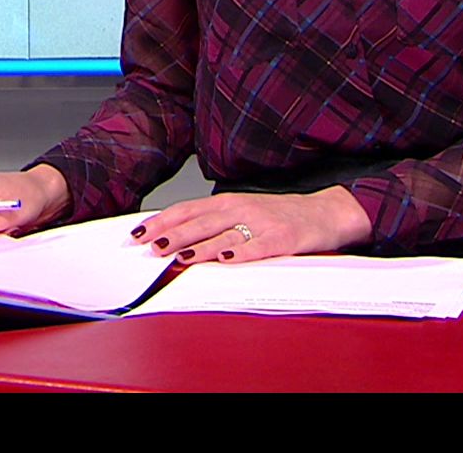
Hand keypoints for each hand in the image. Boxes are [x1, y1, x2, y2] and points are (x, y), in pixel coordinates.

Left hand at [129, 186, 372, 265]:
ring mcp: (262, 223)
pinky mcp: (282, 239)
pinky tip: (225, 260)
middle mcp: (241, 209)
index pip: (187, 210)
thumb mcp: (242, 212)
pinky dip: (241, 253)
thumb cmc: (278, 215)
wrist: (324, 212)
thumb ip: (213, 223)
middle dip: (173, 235)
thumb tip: (177, 239)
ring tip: (178, 256)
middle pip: (200, 222)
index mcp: (227, 202)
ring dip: (199, 246)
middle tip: (150, 247)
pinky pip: (258, 247)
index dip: (162, 221)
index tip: (138, 233)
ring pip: (224, 235)